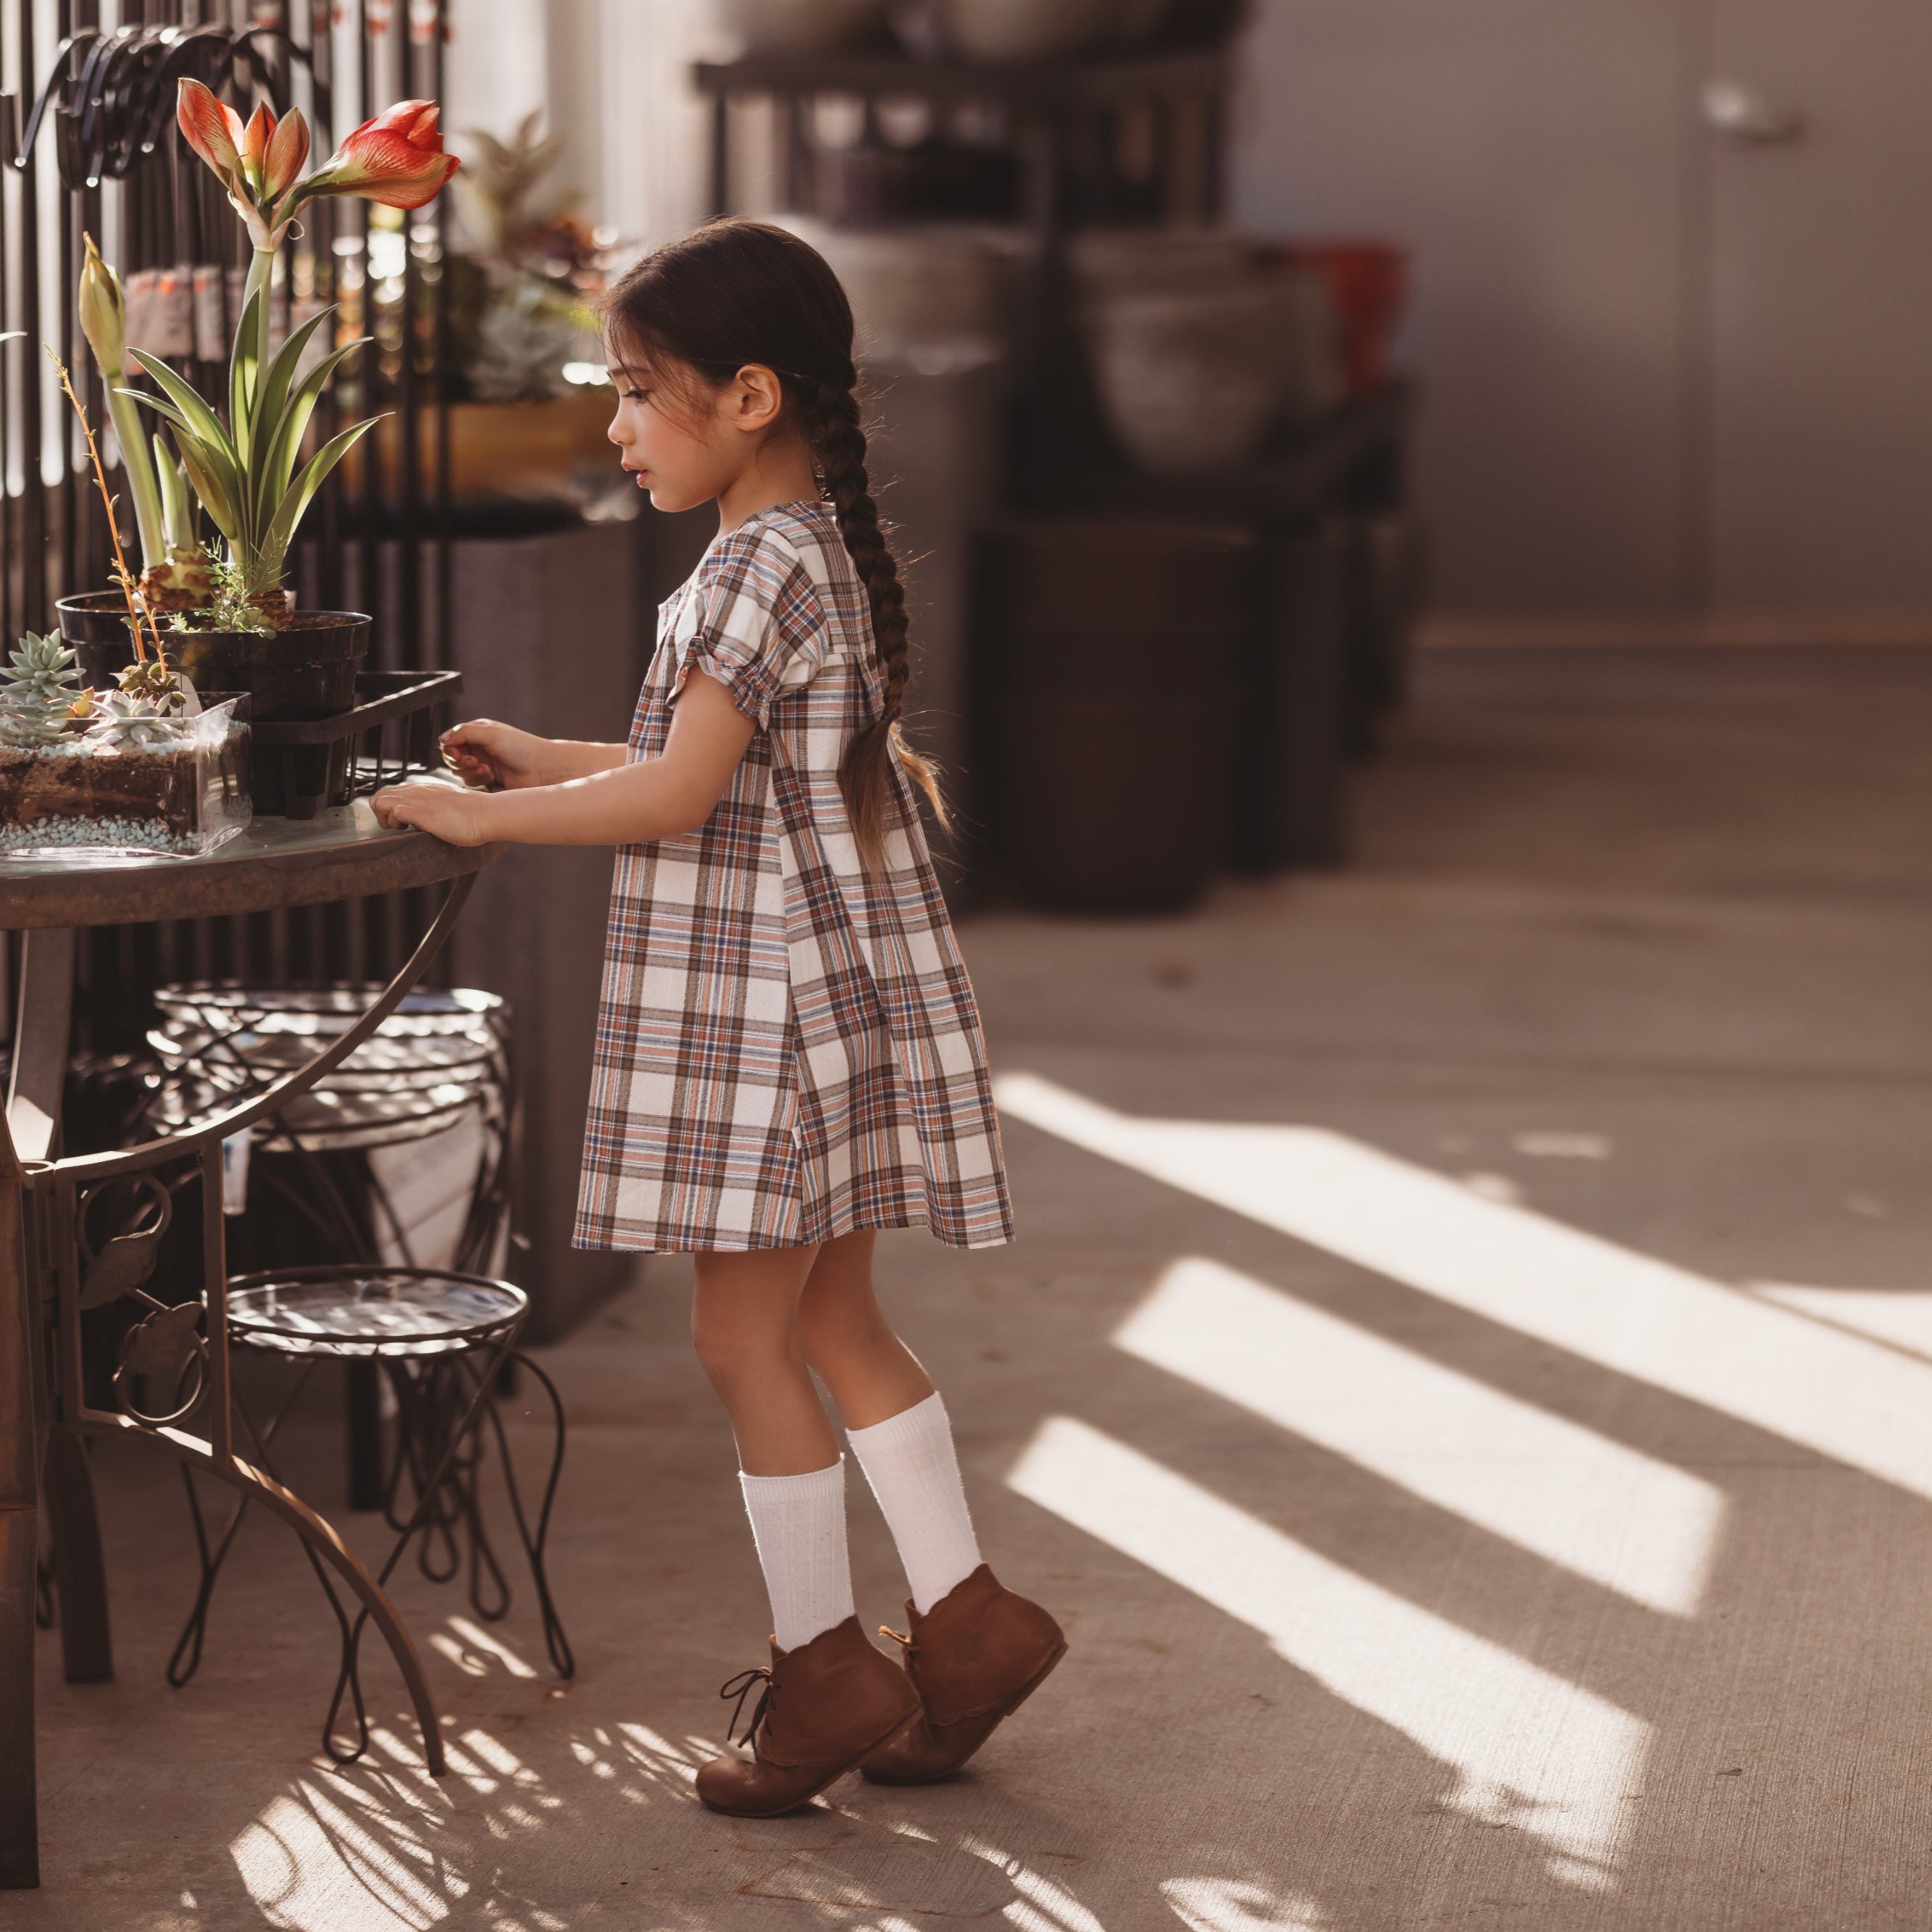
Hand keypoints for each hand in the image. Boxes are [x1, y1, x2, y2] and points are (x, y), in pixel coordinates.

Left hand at [371, 781, 494, 845]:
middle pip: (379, 796)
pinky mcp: (422, 812)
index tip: (399, 822)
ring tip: (401, 829)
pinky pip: (394, 812)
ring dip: (385, 819)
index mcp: (423, 789)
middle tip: (397, 827)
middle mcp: (417, 791)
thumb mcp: (448, 805)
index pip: (390, 792)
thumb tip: (430, 819)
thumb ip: (435, 807)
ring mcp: (418, 800)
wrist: (486, 814)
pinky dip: (395, 823)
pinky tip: (408, 830)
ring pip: (380, 802)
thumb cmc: (473, 815)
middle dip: (381, 814)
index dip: (388, 808)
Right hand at [440, 718, 552, 790]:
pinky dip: (478, 780)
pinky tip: (492, 777)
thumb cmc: (520, 747)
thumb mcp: (490, 733)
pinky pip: (471, 783)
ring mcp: (483, 765)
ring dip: (470, 772)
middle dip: (460, 762)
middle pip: (452, 758)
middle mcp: (479, 748)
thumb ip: (464, 732)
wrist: (542, 769)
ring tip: (487, 770)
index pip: (451, 741)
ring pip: (460, 772)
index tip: (457, 754)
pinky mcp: (488, 780)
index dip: (450, 749)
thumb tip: (441, 739)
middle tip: (475, 762)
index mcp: (478, 733)